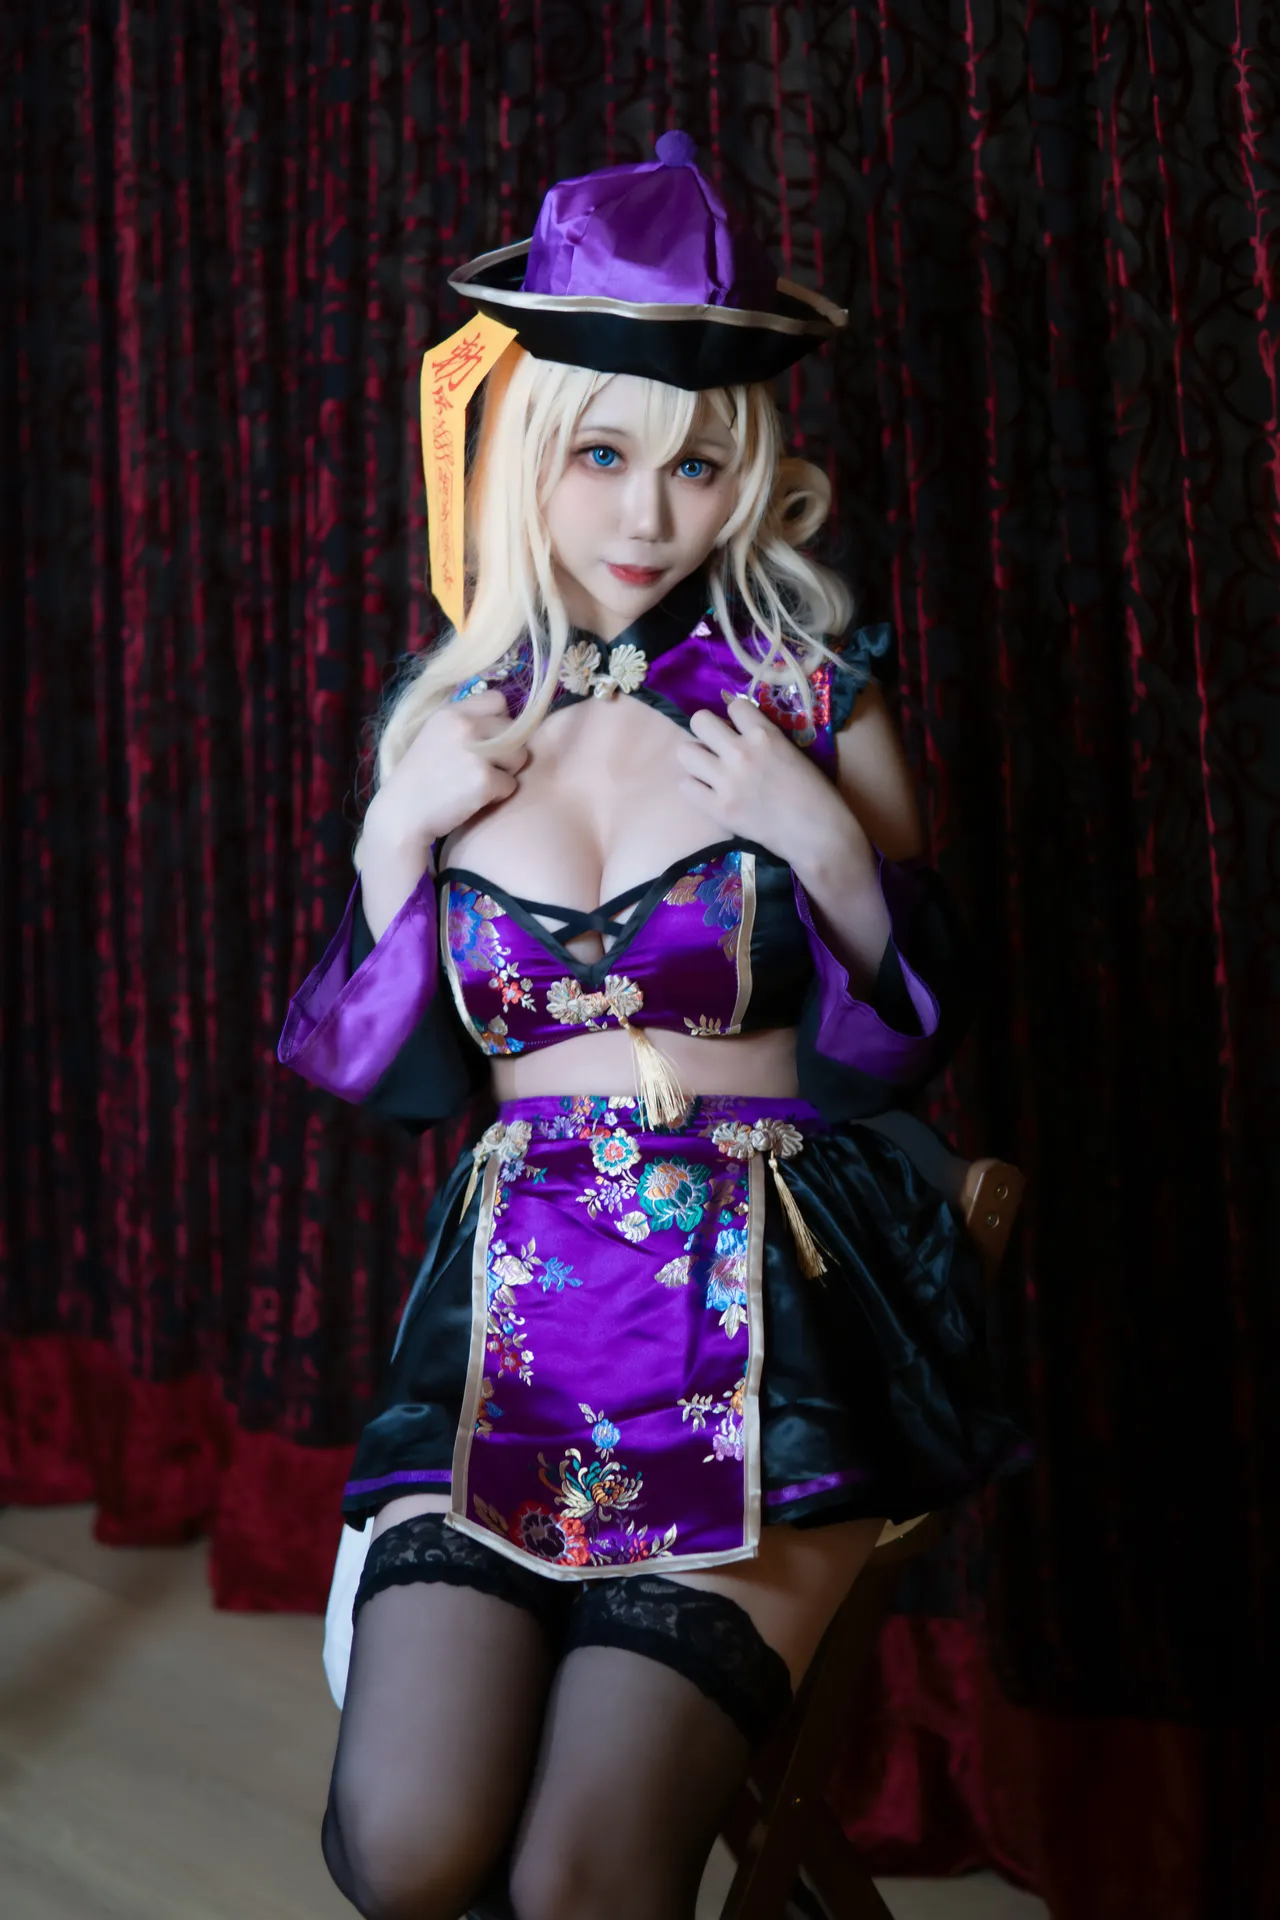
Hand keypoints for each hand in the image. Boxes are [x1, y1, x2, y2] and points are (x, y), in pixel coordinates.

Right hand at [369, 689, 527, 847]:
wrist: (401, 814)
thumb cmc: (418, 779)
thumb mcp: (434, 736)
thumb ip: (464, 724)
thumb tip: (501, 716)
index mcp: (451, 712)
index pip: (498, 700)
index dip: (500, 720)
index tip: (489, 739)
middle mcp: (465, 725)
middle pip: (515, 730)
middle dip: (507, 750)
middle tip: (484, 768)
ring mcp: (476, 752)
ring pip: (520, 757)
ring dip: (506, 773)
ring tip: (479, 783)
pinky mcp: (484, 780)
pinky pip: (511, 785)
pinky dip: (498, 796)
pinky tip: (475, 800)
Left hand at [675, 697, 857, 871]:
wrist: (817, 833)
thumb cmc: (814, 792)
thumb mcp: (792, 751)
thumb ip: (763, 739)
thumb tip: (736, 734)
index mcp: (765, 734)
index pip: (734, 706)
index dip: (735, 719)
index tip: (739, 732)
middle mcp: (741, 752)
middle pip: (699, 722)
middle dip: (706, 733)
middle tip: (716, 749)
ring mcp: (727, 781)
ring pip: (685, 752)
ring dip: (696, 760)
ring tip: (709, 771)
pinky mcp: (718, 809)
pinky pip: (685, 786)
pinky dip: (695, 789)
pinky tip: (709, 794)